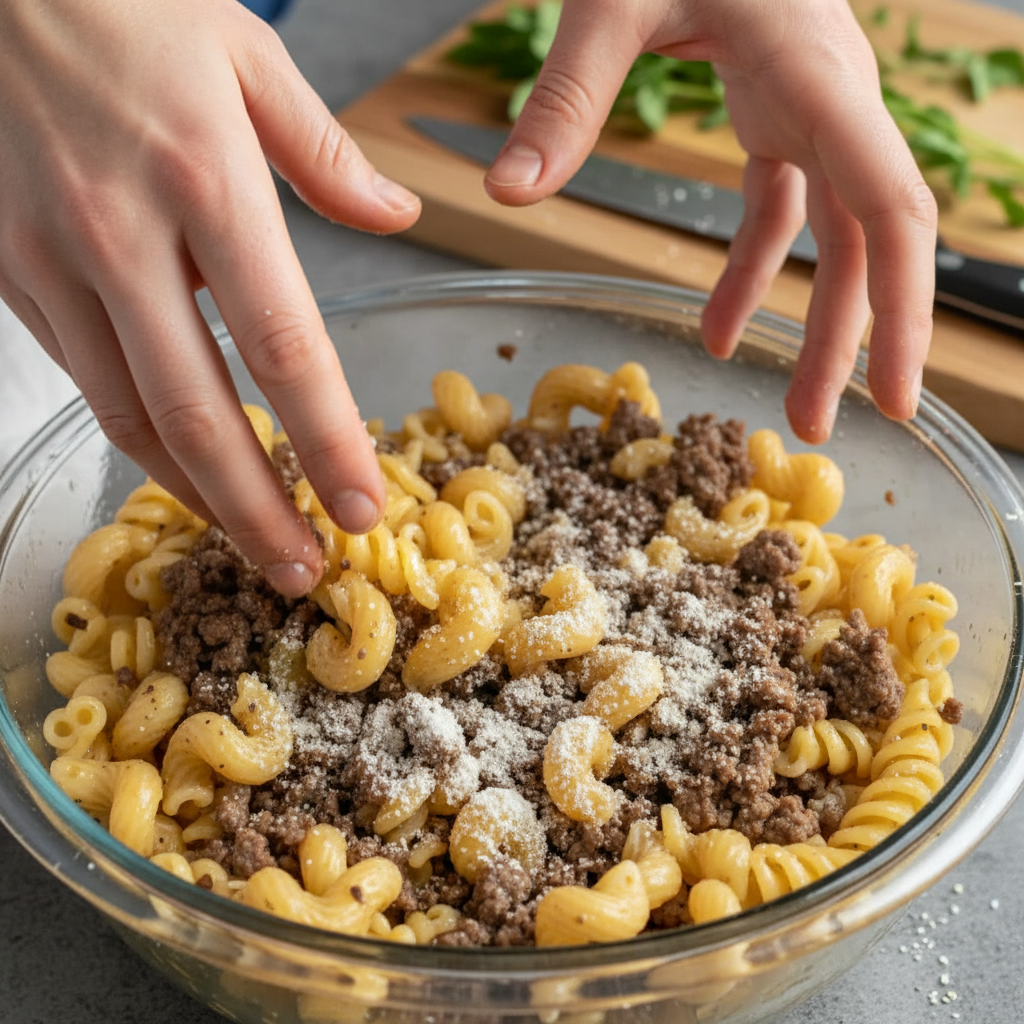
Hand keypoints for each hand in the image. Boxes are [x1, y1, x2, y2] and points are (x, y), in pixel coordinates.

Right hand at [0, 0, 420, 595]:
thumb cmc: (122, 1)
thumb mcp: (245, 55)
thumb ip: (326, 153)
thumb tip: (395, 214)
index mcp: (203, 177)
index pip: (281, 344)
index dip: (325, 440)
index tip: (361, 507)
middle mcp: (121, 234)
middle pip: (193, 411)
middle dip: (254, 509)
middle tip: (300, 570)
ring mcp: (52, 261)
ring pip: (129, 415)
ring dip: (195, 494)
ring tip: (251, 544)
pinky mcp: (9, 274)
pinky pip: (85, 380)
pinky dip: (141, 440)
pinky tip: (184, 470)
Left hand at [483, 0, 937, 443]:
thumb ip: (568, 96)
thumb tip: (507, 193)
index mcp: (816, 76)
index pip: (890, 208)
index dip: (905, 307)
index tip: (897, 393)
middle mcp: (834, 98)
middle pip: (870, 241)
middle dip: (856, 339)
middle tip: (824, 432)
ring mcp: (813, 106)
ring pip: (835, 235)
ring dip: (814, 320)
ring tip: (790, 405)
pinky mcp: (779, 109)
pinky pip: (782, 209)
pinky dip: (754, 273)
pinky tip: (721, 330)